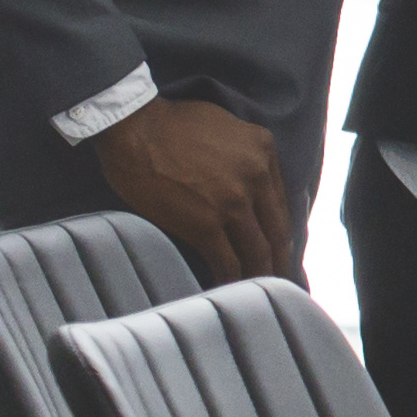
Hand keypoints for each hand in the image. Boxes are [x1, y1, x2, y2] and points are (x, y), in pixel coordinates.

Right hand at [89, 97, 296, 283]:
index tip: (281, 249)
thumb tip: (245, 183)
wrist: (132, 126)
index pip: (280, 202)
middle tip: (284, 282)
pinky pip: (226, 259)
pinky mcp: (205, 222)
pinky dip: (230, 278)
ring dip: (260, 275)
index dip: (281, 230)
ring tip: (260, 291)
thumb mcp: (225, 127)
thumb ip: (243, 156)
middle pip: (277, 229)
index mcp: (264, 150)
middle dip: (281, 260)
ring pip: (257, 249)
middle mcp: (257, 175)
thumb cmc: (168, 125)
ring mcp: (234, 201)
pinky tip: (226, 289)